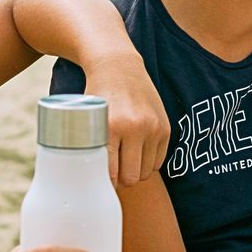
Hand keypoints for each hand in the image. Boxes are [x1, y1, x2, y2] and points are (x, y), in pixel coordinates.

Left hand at [86, 52, 169, 186]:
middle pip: (131, 177)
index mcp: (111, 127)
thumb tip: (86, 180)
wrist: (119, 67)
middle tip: (112, 175)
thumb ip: (89, 147)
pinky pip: (158, 162)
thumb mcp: (87, 119)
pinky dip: (147, 163)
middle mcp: (135, 127)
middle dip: (121, 181)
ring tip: (124, 163)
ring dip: (135, 171)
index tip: (100, 184)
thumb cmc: (98, 96)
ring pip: (145, 172)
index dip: (106, 183)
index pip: (111, 173)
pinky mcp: (165, 128)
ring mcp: (153, 128)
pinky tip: (137, 154)